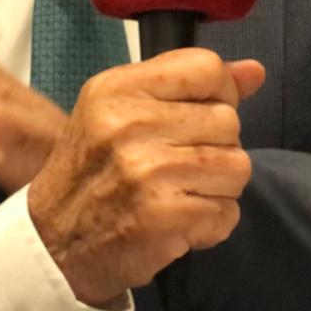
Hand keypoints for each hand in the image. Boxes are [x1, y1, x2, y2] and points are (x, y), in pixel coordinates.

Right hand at [27, 49, 262, 306]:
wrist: (55, 242)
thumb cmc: (91, 173)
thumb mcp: (118, 113)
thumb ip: (186, 87)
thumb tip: (255, 71)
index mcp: (114, 90)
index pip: (205, 68)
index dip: (215, 94)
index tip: (191, 118)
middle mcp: (128, 124)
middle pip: (228, 121)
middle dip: (213, 147)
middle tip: (172, 166)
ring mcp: (148, 170)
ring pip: (237, 166)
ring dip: (216, 188)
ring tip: (175, 193)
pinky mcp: (166, 215)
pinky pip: (228, 211)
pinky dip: (210, 223)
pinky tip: (176, 221)